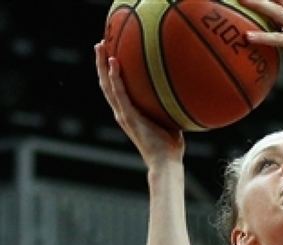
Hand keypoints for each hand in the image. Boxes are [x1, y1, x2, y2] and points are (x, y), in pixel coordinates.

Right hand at [94, 41, 184, 169]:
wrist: (165, 163)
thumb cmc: (170, 146)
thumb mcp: (169, 121)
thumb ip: (169, 107)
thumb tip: (182, 92)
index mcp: (129, 113)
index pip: (115, 88)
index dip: (110, 72)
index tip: (109, 53)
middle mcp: (122, 112)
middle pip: (106, 83)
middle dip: (101, 63)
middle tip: (100, 43)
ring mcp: (124, 114)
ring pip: (108, 85)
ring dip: (102, 65)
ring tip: (100, 46)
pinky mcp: (129, 116)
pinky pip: (120, 93)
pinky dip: (116, 77)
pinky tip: (114, 62)